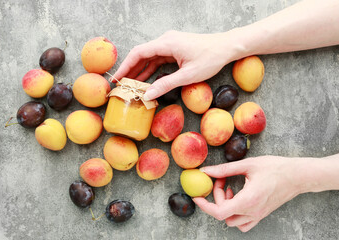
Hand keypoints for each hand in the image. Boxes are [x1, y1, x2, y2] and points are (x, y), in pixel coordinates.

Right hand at [113, 30, 243, 100]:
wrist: (227, 47)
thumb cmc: (210, 58)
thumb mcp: (187, 75)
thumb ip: (166, 84)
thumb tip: (147, 95)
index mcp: (167, 43)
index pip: (139, 53)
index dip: (125, 66)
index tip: (117, 78)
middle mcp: (166, 40)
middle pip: (141, 54)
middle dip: (130, 70)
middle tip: (120, 85)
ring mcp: (170, 44)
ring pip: (149, 57)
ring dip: (140, 70)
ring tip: (130, 85)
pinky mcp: (175, 48)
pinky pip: (158, 58)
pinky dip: (151, 69)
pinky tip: (145, 80)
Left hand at [193, 156, 308, 231]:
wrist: (298, 176)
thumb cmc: (275, 168)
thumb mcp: (248, 164)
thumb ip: (224, 169)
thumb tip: (205, 171)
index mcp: (248, 200)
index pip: (219, 212)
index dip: (204, 206)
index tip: (197, 197)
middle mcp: (252, 211)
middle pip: (223, 214)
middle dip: (216, 197)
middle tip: (221, 179)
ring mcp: (258, 215)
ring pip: (232, 221)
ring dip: (225, 207)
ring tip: (230, 189)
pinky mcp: (261, 214)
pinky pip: (243, 223)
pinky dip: (235, 215)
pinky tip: (237, 199)